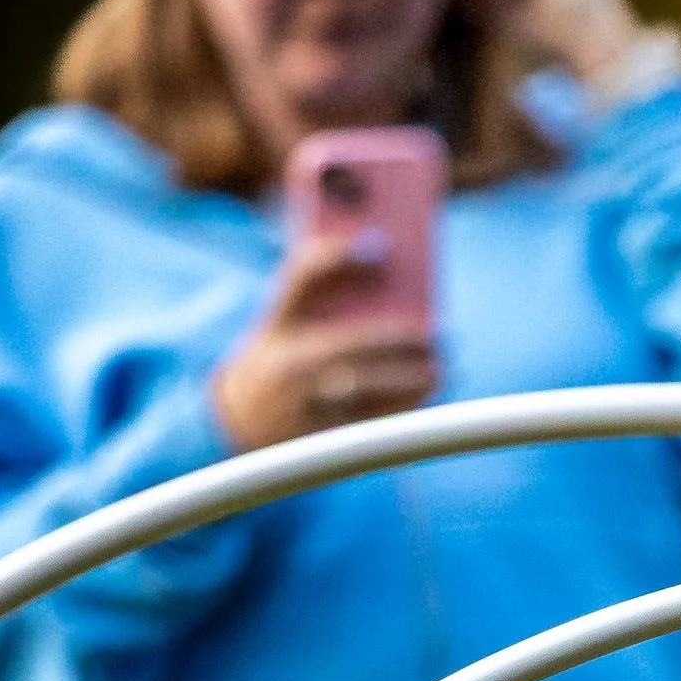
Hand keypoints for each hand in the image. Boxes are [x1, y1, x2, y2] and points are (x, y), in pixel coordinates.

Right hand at [212, 237, 439, 453]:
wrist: (239, 421)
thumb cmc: (279, 360)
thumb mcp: (285, 323)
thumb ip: (323, 296)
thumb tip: (388, 275)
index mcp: (278, 322)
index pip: (303, 275)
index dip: (336, 256)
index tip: (380, 243)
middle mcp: (288, 360)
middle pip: (353, 340)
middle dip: (403, 337)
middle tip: (441, 333)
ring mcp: (304, 400)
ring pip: (367, 384)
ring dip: (410, 376)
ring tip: (439, 367)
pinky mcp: (320, 436)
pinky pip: (371, 420)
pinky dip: (403, 406)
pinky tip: (424, 394)